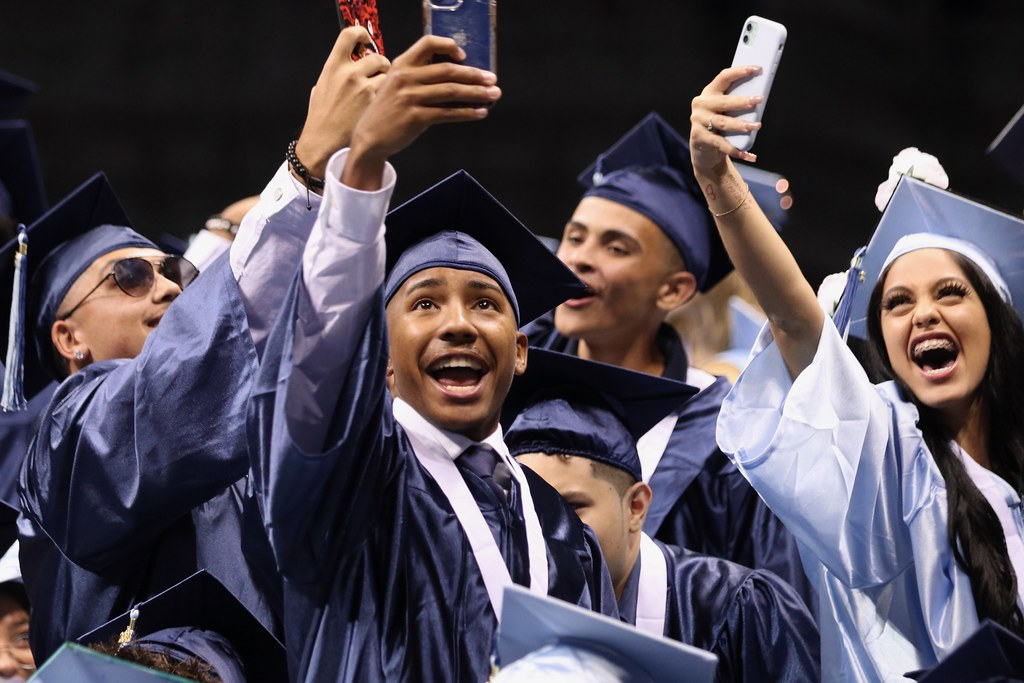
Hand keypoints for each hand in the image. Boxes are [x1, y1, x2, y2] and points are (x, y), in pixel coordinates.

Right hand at [294, 27, 390, 180]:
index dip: (361, 34)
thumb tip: (348, 65)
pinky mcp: (377, 103)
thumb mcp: (321, 88)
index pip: (349, 34)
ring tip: (384, 94)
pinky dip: (393, 97)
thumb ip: (336, 74)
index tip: (366, 40)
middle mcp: (349, 73)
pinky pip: (393, 92)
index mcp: (333, 66)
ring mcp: (364, 88)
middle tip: (381, 76)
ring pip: (389, 74)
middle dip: (382, 66)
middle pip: (377, 56)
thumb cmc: (321, 119)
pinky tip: (387, 106)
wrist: (324, 144)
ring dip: (390, 82)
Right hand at [342, 35, 501, 189]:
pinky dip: (467, 113)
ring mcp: (410, 98)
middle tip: (492, 79)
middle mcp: (406, 78)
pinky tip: (480, 112)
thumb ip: (419, 77)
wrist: (370, 137)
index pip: (428, 43)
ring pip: (451, 91)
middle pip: (447, 70)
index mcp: (402, 65)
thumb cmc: (388, 111)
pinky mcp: (416, 118)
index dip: (449, 46)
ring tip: (493, 95)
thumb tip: (457, 78)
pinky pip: (448, 113)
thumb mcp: (396, 85)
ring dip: (476, 93)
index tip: (464, 56)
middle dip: (474, 75)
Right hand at [689, 66, 764, 175]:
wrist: (704, 151)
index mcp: (709, 93)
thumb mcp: (727, 112)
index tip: (756, 69)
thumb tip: (759, 98)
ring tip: (756, 126)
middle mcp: (701, 105)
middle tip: (759, 101)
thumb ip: (737, 104)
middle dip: (742, 101)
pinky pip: (721, 144)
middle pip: (724, 102)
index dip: (739, 72)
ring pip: (723, 122)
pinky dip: (736, 150)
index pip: (723, 77)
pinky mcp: (699, 137)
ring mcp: (698, 121)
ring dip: (741, 125)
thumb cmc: (721, 126)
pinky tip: (749, 155)